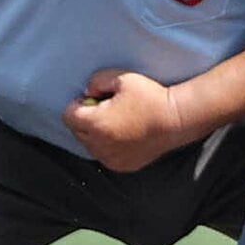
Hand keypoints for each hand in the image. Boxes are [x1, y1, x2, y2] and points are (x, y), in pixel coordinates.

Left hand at [61, 69, 189, 172]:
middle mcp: (100, 146)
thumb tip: (87, 92)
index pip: (68, 116)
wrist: (176, 120)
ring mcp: (111, 159)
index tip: (93, 98)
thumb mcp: (121, 78)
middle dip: (84, 119)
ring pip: (89, 145)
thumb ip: (96, 81)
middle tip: (105, 108)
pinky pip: (104, 155)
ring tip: (116, 121)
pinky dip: (107, 145)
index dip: (77, 104)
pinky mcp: (122, 166)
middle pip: (77, 132)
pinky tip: (124, 133)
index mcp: (96, 124)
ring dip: (95, 134)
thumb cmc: (150, 97)